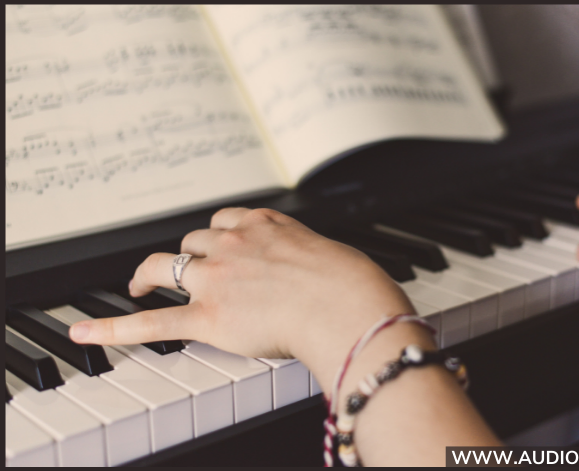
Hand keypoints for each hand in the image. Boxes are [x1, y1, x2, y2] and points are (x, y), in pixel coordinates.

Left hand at [70, 207, 417, 390]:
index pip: (227, 219)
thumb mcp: (333, 254)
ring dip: (152, 274)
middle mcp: (236, 244)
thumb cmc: (351, 283)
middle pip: (194, 240)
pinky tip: (89, 333)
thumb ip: (313, 259)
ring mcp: (218, 278)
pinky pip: (154, 321)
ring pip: (168, 265)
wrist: (346, 305)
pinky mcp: (209, 316)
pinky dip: (115, 328)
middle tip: (177, 267)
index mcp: (266, 226)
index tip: (215, 240)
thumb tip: (327, 271)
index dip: (216, 232)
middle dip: (186, 253)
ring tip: (140, 284)